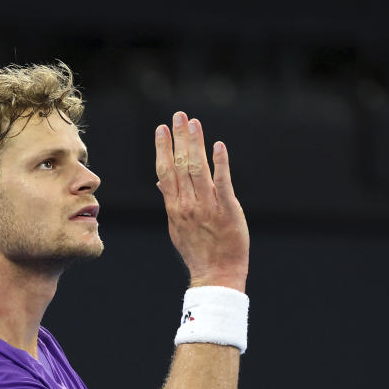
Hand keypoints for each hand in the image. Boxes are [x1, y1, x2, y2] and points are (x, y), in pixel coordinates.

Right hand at [155, 111, 248, 291]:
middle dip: (179, 138)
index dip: (163, 148)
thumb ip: (171, 202)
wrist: (215, 273)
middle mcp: (188, 205)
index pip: (166, 172)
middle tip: (178, 116)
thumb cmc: (197, 251)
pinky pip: (223, 183)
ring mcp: (207, 207)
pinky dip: (220, 163)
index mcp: (174, 208)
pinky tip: (218, 146)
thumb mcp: (177, 228)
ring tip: (194, 123)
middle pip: (181, 165)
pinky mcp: (227, 210)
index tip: (161, 129)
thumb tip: (161, 182)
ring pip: (199, 169)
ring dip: (196, 144)